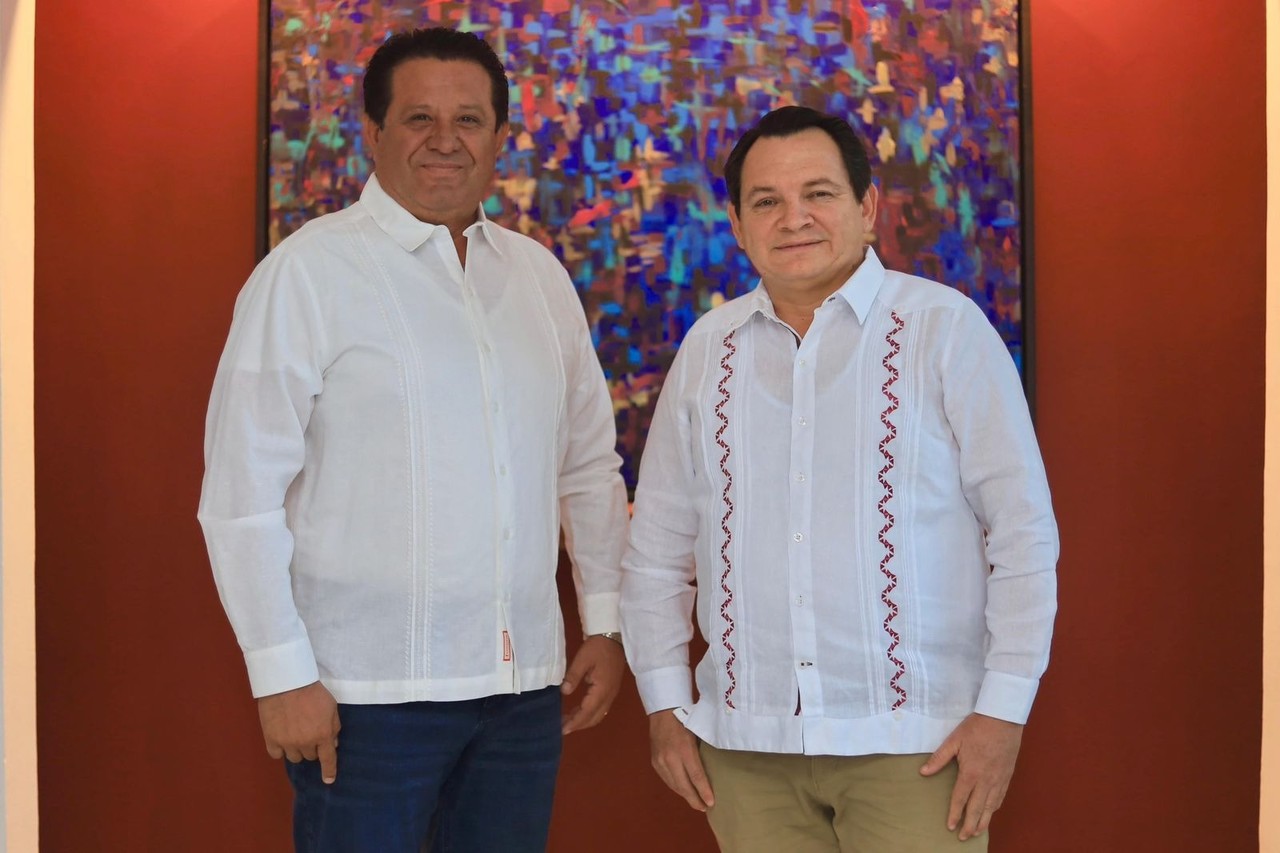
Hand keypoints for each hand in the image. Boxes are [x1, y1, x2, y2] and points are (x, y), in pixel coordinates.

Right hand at [257, 681, 341, 783]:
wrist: (287, 682)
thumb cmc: (312, 692)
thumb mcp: (331, 707)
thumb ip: (334, 727)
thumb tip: (332, 744)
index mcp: (323, 735)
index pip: (328, 760)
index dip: (329, 771)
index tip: (329, 780)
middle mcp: (305, 743)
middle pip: (310, 756)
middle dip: (312, 747)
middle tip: (309, 732)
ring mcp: (287, 743)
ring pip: (294, 757)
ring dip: (297, 749)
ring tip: (295, 733)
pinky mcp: (271, 739)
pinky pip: (276, 754)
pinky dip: (280, 749)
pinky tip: (281, 738)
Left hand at [560, 636, 625, 733]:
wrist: (613, 636)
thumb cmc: (598, 646)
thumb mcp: (582, 659)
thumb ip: (573, 676)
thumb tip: (564, 692)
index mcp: (602, 689)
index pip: (587, 712)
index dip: (575, 722)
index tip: (562, 730)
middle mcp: (609, 695)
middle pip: (594, 717)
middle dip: (578, 725)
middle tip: (562, 729)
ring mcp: (611, 693)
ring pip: (598, 714)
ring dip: (584, 720)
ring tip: (567, 721)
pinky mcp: (610, 689)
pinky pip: (600, 707)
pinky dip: (589, 712)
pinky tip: (578, 710)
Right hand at [649, 709, 713, 811]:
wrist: (663, 711)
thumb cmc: (686, 719)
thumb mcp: (698, 734)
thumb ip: (701, 753)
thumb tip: (712, 770)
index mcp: (684, 749)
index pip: (696, 776)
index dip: (704, 791)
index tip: (711, 802)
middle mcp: (671, 758)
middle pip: (684, 786)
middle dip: (694, 799)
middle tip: (704, 807)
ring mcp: (661, 761)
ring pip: (674, 785)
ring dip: (685, 795)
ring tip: (695, 801)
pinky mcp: (655, 762)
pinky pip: (666, 780)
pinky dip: (676, 787)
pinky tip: (683, 790)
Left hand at [919, 713, 1023, 840]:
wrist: (1002, 719)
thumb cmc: (976, 728)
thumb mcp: (954, 740)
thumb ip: (939, 758)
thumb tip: (923, 772)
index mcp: (970, 773)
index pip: (960, 799)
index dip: (955, 814)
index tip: (950, 827)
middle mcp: (986, 780)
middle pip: (977, 808)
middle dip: (970, 825)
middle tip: (963, 838)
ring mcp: (999, 779)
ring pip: (991, 807)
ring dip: (983, 821)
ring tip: (976, 832)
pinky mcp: (1007, 776)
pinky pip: (1001, 797)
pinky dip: (994, 809)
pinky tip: (990, 813)